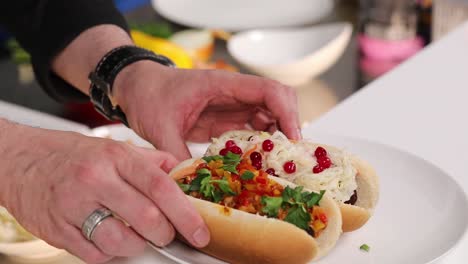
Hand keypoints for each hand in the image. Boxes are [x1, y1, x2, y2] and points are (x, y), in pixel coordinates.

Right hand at [0, 123, 208, 262]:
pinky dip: (109, 253)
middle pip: (146, 218)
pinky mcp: (56, 229)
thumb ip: (150, 161)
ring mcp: (73, 205)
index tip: (200, 231)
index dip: (185, 213)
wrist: (21, 159)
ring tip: (135, 235)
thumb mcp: (113, 147)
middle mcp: (95, 179)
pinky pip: (94, 255)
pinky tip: (108, 237)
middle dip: (165, 234)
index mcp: (115, 157)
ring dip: (137, 246)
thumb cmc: (72, 155)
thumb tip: (182, 173)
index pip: (160, 187)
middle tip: (166, 233)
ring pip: (121, 242)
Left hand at [114, 61, 300, 159]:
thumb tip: (191, 183)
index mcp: (222, 84)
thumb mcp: (159, 126)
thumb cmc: (148, 95)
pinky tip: (257, 166)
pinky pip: (253, 132)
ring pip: (269, 120)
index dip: (286, 112)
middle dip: (287, 130)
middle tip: (287, 160)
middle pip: (277, 104)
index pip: (268, 90)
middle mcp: (234, 94)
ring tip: (275, 168)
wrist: (137, 89)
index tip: (292, 139)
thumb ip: (176, 153)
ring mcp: (232, 107)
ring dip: (275, 142)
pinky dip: (260, 148)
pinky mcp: (226, 121)